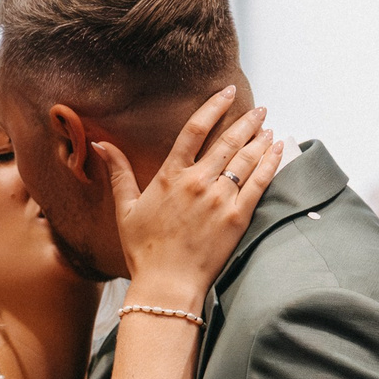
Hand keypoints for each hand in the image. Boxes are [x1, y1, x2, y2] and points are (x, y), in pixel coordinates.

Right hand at [100, 87, 278, 311]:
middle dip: (247, 121)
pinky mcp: (237, 217)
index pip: (195, 129)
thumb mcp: (125, 209)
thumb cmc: (144, 250)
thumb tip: (99, 144)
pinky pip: (259, 182)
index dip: (214, 107)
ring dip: (260, 139)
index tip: (228, 92)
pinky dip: (270, 162)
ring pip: (245, 159)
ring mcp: (219, 198)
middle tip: (260, 110)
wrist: (167, 285)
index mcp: (171, 176)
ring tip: (269, 127)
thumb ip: (118, 172)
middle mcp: (197, 182)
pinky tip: (278, 149)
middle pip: (228, 141)